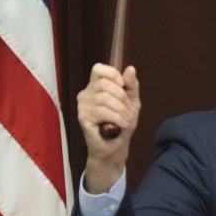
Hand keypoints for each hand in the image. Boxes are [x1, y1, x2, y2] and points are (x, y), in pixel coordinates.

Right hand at [76, 63, 140, 192]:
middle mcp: (87, 93)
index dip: (112, 74)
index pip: (98, 69)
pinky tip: (121, 124)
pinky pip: (101, 111)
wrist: (116, 147)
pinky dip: (116, 118)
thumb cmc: (122, 123)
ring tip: (126, 120)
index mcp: (97, 86)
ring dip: (121, 110)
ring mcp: (83, 106)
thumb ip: (131, 85)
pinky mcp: (83, 118)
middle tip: (129, 111)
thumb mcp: (132, 102)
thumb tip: (130, 68)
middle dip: (122, 97)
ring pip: (104, 98)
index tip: (123, 85)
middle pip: (105, 84)